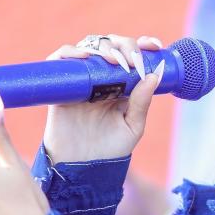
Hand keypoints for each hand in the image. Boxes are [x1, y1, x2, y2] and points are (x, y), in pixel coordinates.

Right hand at [43, 34, 164, 162]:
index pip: (132, 56)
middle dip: (125, 45)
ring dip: (103, 47)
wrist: (82, 169)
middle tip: (132, 59)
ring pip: (89, 48)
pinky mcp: (61, 86)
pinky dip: (70, 52)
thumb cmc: (109, 150)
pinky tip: (85, 57)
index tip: (154, 46)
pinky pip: (60, 60)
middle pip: (111, 46)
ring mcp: (81, 80)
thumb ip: (141, 103)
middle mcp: (101, 78)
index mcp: (122, 85)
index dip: (142, 45)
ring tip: (114, 61)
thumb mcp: (132, 127)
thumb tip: (153, 75)